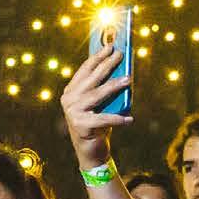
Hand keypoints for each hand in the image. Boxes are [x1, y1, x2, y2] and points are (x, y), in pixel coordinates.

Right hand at [56, 41, 131, 173]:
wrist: (90, 152)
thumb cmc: (98, 125)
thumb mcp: (101, 104)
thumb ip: (105, 89)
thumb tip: (122, 70)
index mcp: (71, 91)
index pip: (85, 70)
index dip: (98, 56)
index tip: (110, 45)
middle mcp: (69, 100)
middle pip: (92, 79)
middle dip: (107, 65)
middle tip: (121, 54)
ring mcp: (73, 112)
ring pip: (97, 95)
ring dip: (114, 86)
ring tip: (129, 79)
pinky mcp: (80, 126)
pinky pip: (103, 119)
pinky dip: (118, 119)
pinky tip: (129, 119)